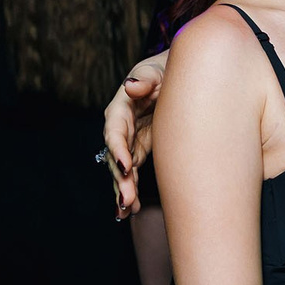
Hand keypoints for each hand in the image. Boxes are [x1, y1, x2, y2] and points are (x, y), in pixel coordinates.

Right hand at [103, 53, 166, 217]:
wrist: (170, 80)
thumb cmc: (162, 74)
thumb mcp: (155, 73)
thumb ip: (144, 80)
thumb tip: (131, 86)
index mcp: (120, 109)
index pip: (115, 131)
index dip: (118, 149)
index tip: (125, 166)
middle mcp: (120, 129)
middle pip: (116, 157)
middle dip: (121, 179)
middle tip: (127, 200)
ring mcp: (128, 143)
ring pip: (122, 171)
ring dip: (124, 191)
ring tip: (127, 211)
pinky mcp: (138, 152)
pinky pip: (131, 174)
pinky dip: (131, 191)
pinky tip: (131, 210)